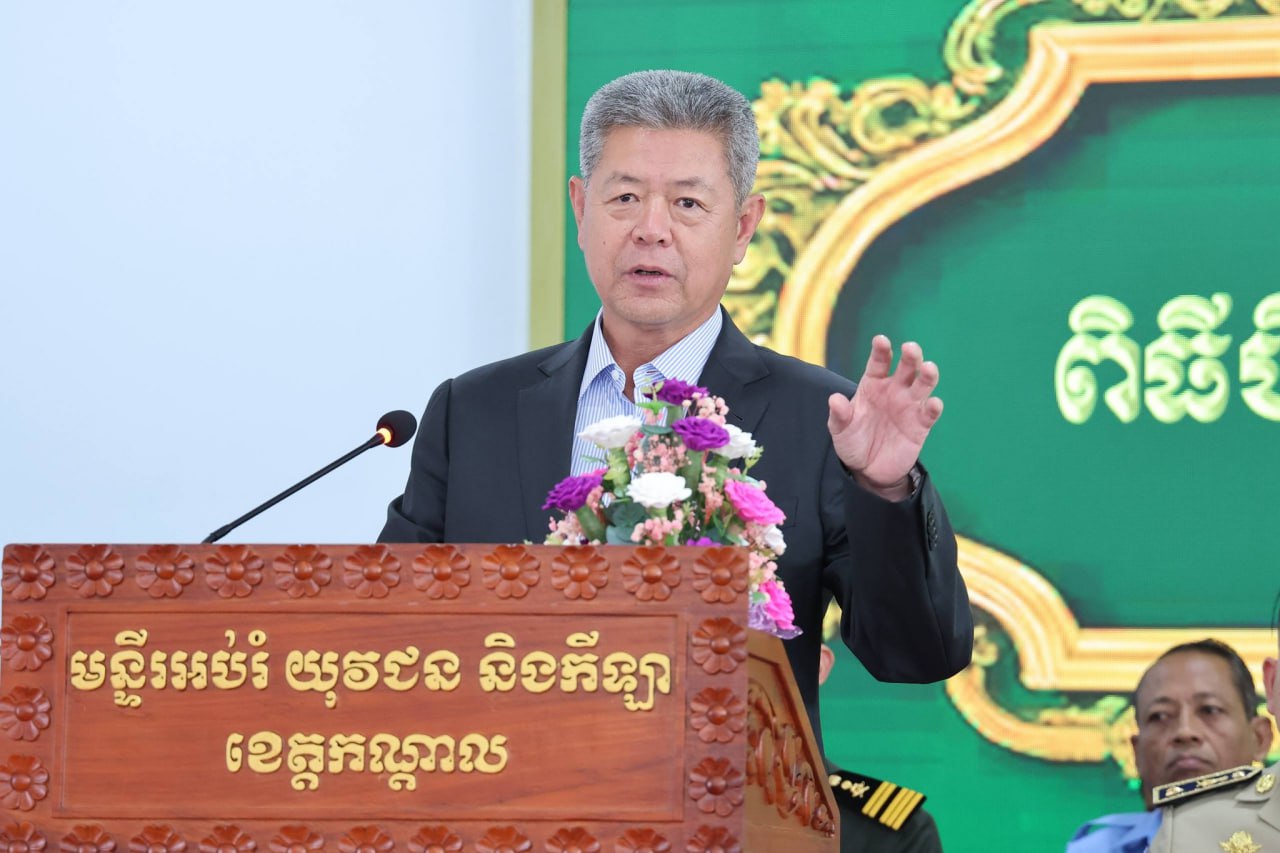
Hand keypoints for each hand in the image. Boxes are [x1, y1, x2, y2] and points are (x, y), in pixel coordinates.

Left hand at [827, 335, 942, 499]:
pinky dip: (934, 407)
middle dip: (910, 356)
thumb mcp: (840, 429)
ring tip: (928, 368)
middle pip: (906, 367)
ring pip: (923, 385)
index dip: (881, 350)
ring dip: (928, 375)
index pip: (879, 362)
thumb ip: (839, 414)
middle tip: (910, 348)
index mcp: (873, 384)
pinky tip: (933, 403)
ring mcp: (909, 406)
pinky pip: (930, 413)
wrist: (867, 469)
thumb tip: (834, 399)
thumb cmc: (853, 441)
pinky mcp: (921, 425)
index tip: (881, 340)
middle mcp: (894, 390)